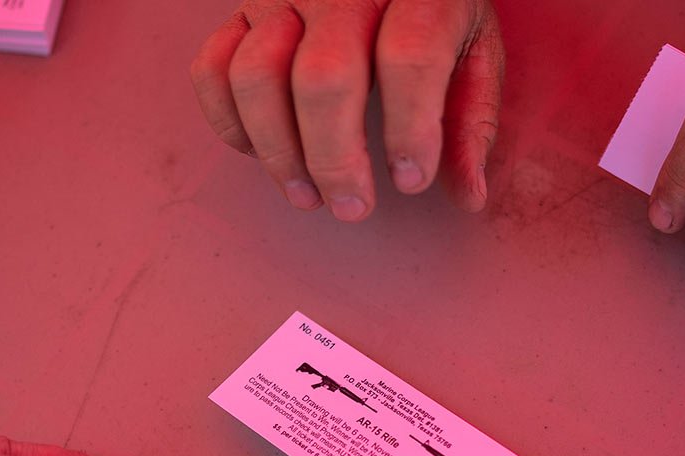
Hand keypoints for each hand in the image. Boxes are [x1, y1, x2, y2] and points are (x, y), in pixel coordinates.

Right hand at [190, 0, 504, 219]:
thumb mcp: (472, 50)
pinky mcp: (241, 9)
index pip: (408, 57)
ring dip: (278, 151)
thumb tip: (468, 196)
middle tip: (353, 207)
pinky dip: (230, 123)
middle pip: (323, 77)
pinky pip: (212, 69)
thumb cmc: (429, 10)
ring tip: (307, 195)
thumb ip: (471, 120)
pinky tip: (263, 154)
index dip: (410, 129)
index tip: (410, 180)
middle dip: (335, 160)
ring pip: (256, 76)